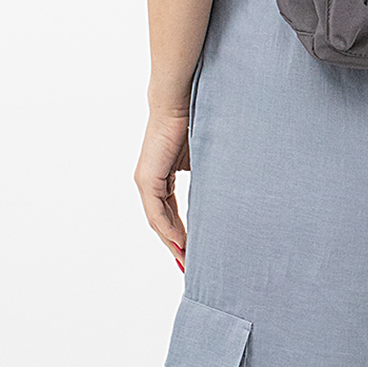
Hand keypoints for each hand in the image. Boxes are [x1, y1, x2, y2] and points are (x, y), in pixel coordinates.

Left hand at [135, 107, 189, 271]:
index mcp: (161, 178)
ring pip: (158, 221)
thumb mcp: (201, 156)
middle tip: (189, 267)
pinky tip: (181, 242)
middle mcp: (149, 182)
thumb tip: (221, 192)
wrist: (179, 100)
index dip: (181, 234)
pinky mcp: (147, 178)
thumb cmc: (193, 119)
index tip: (194, 252)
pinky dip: (168, 229)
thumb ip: (204, 176)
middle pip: (162, 224)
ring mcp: (146, 181)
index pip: (169, 214)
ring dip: (172, 243)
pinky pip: (157, 212)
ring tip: (187, 261)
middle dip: (176, 246)